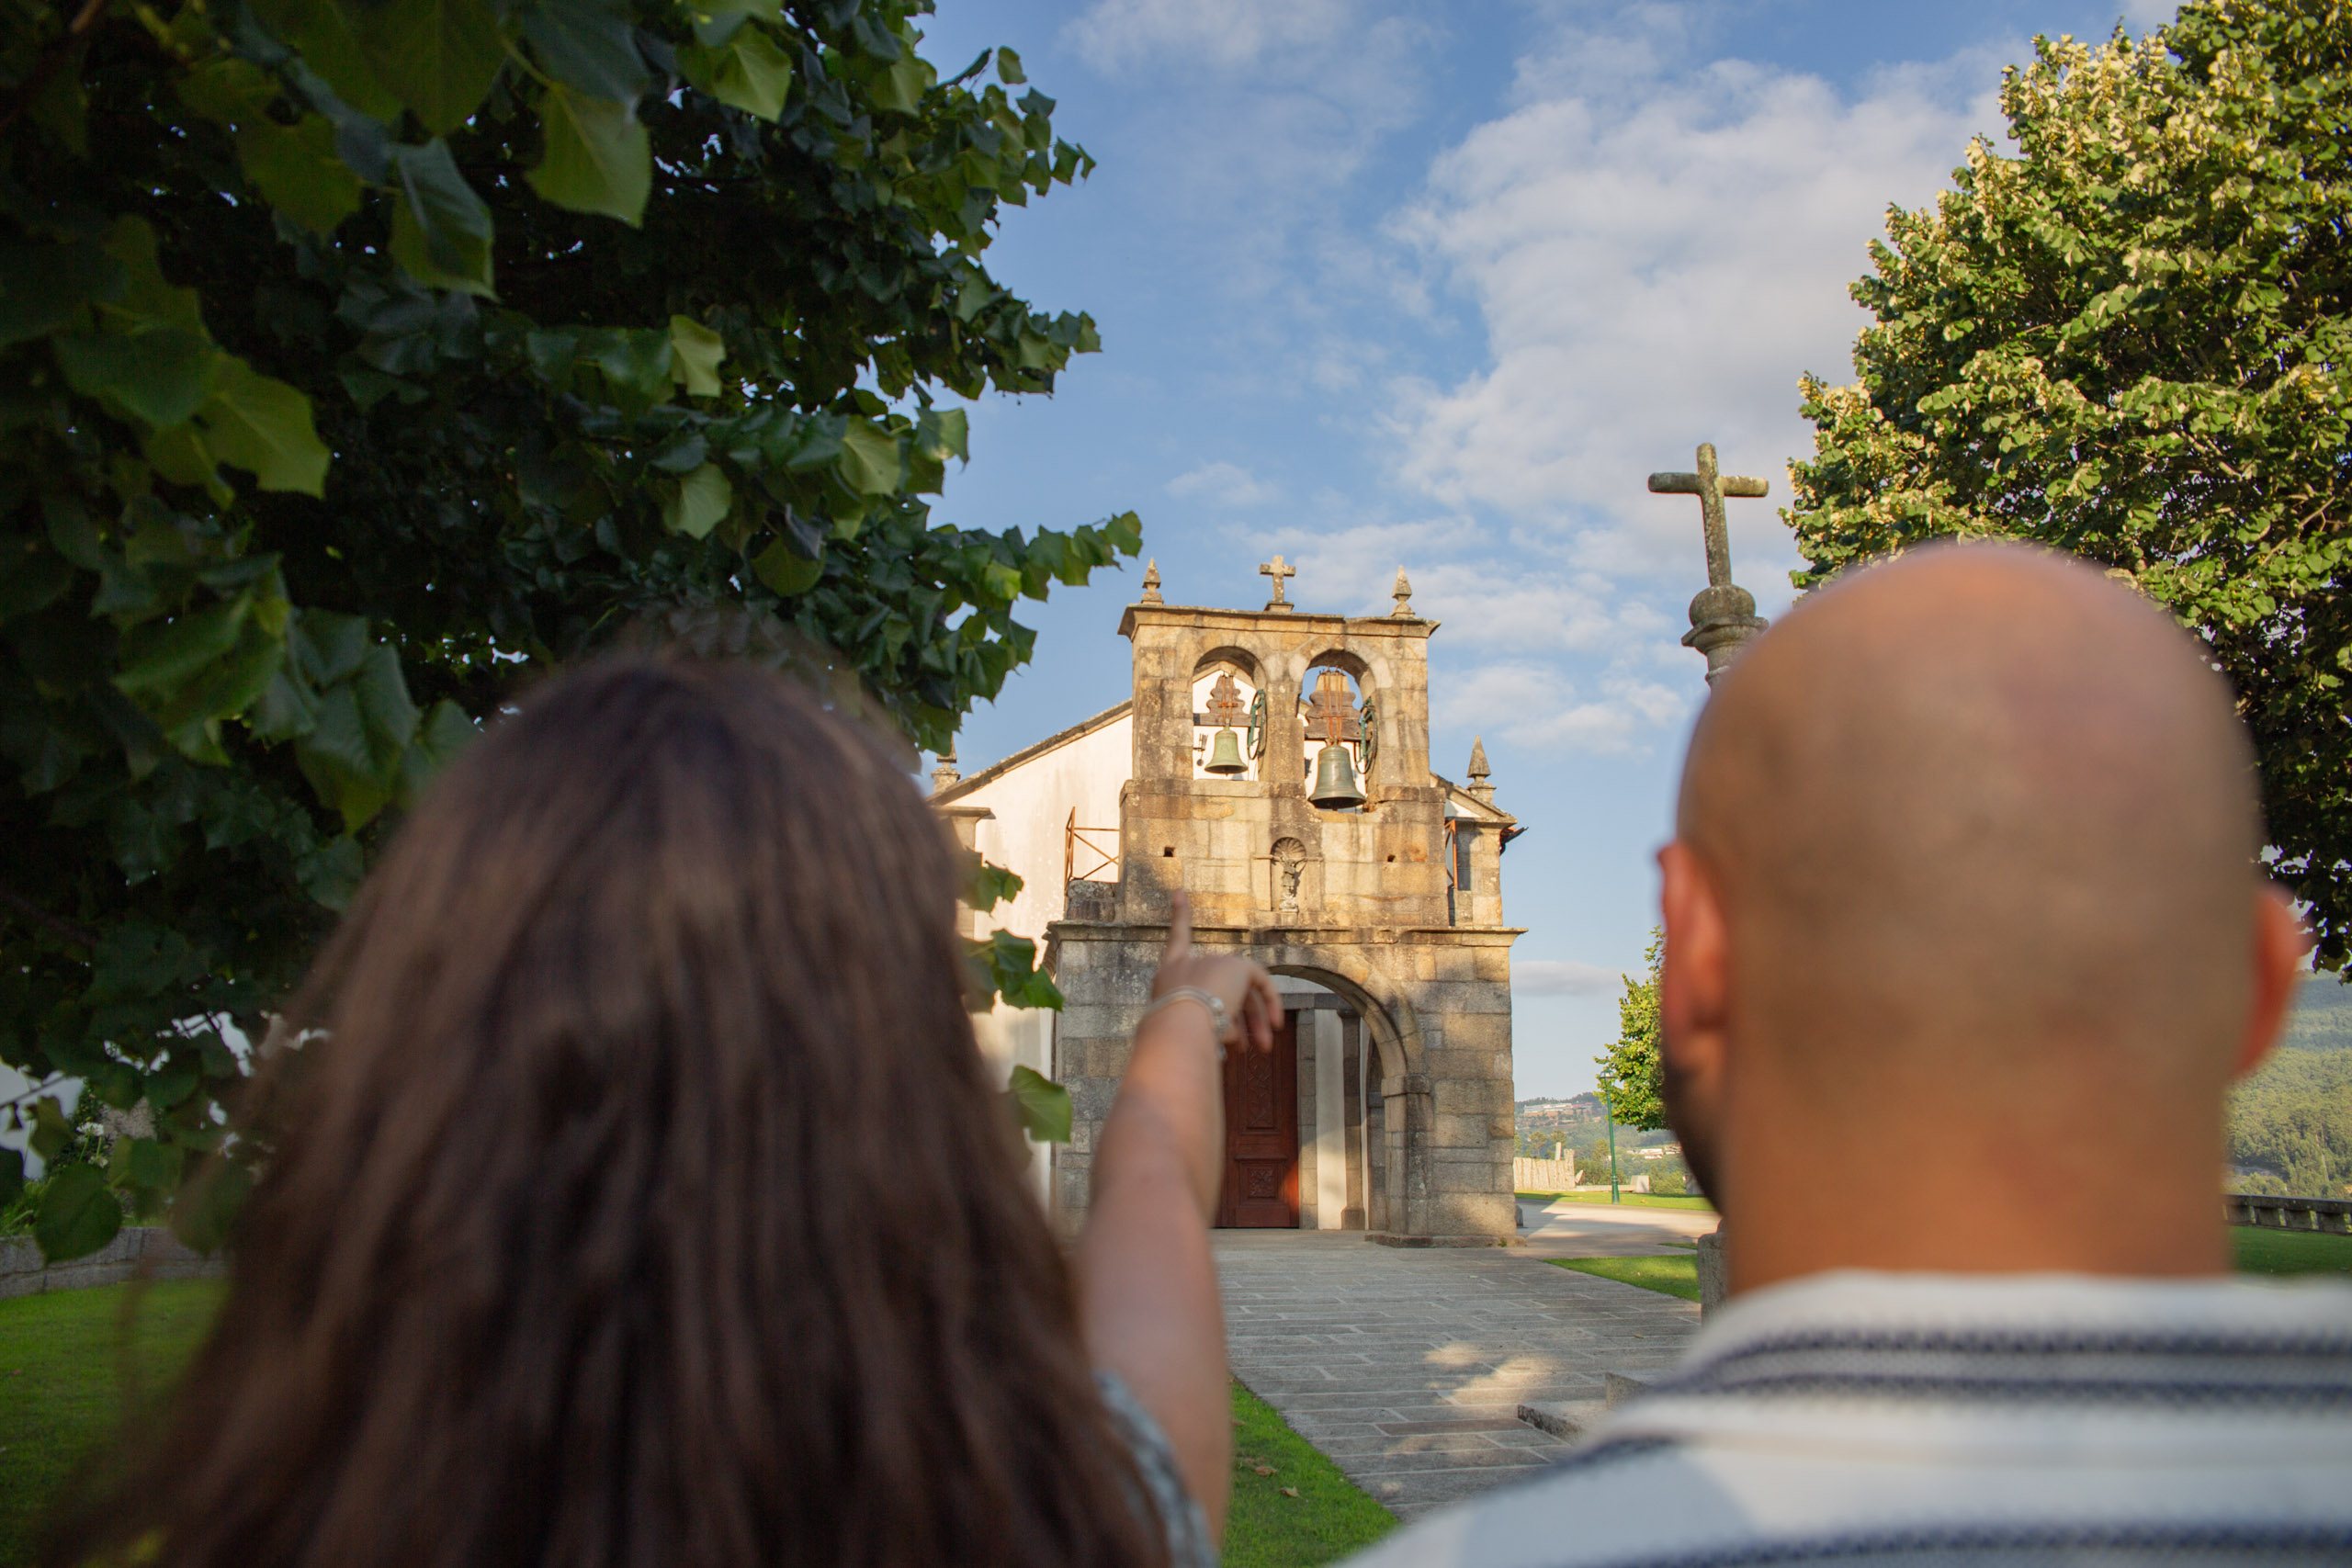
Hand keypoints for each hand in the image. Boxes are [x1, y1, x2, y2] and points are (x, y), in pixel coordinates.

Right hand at [1151, 890, 1282, 1052]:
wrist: (1179, 1027)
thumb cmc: (1176, 1039)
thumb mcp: (1187, 1032)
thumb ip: (1210, 1028)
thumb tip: (1232, 1039)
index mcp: (1168, 974)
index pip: (1176, 940)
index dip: (1180, 915)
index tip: (1180, 892)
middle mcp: (1188, 963)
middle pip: (1220, 984)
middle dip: (1237, 1019)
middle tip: (1248, 1048)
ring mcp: (1213, 960)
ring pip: (1241, 990)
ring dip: (1254, 1021)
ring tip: (1263, 1048)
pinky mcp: (1236, 966)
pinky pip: (1260, 982)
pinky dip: (1270, 1001)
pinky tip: (1277, 1023)